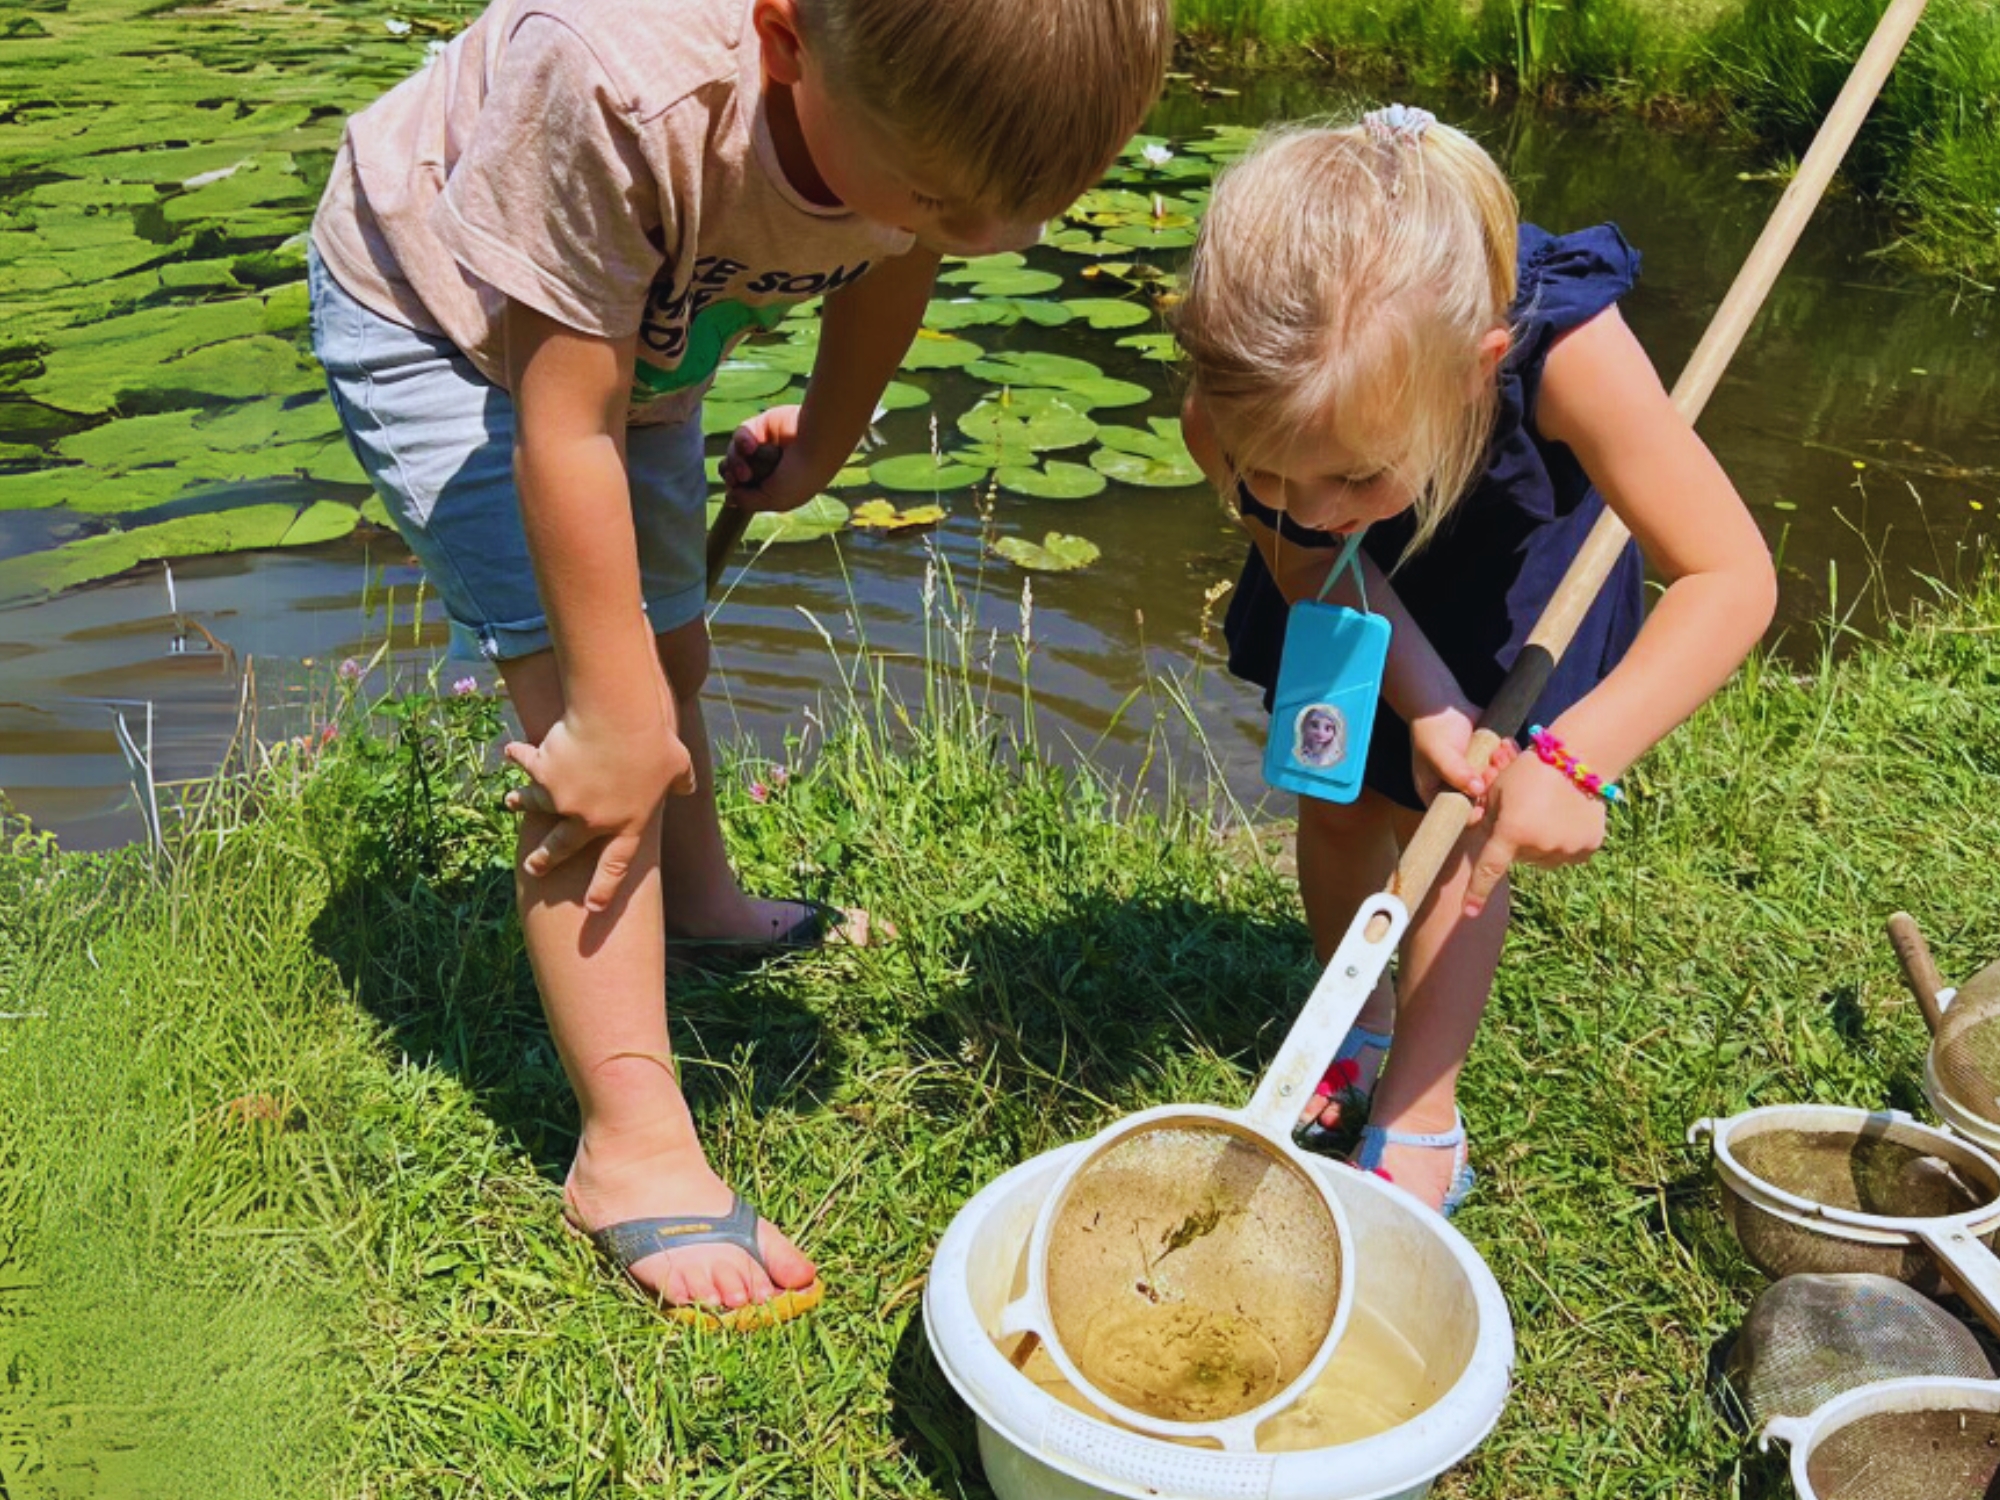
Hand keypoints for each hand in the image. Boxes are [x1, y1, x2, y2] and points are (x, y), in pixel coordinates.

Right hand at [501, 681, 695, 911]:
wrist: (618, 718)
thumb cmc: (654, 740)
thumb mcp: (679, 764)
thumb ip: (682, 781)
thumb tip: (688, 787)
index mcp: (628, 823)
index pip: (616, 865)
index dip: (604, 888)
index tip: (592, 907)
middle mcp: (590, 820)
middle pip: (563, 847)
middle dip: (545, 859)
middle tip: (533, 867)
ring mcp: (563, 800)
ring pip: (537, 807)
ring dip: (522, 803)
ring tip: (511, 802)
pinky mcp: (544, 773)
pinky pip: (528, 766)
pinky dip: (519, 756)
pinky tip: (510, 752)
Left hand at [719, 405, 833, 512]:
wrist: (816, 444)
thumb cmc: (801, 477)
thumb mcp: (774, 500)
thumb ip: (748, 502)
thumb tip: (729, 499)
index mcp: (773, 487)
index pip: (742, 490)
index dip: (735, 491)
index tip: (736, 493)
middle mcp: (766, 468)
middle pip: (732, 471)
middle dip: (731, 476)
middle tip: (742, 477)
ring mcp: (763, 446)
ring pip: (733, 454)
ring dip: (736, 461)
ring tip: (746, 468)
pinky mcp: (760, 426)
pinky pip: (740, 435)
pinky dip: (742, 441)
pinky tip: (752, 446)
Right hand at [1408, 702, 1517, 811]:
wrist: (1443, 704)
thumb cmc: (1433, 730)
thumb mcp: (1439, 753)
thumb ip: (1456, 773)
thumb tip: (1477, 790)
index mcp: (1437, 794)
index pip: (1457, 814)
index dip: (1473, 811)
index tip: (1485, 798)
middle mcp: (1456, 788)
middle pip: (1480, 801)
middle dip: (1491, 786)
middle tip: (1492, 768)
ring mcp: (1473, 775)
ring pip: (1494, 784)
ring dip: (1501, 769)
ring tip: (1498, 752)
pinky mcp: (1486, 762)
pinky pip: (1501, 767)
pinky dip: (1507, 757)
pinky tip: (1504, 744)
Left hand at [1460, 749, 1606, 918]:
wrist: (1580, 758)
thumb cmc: (1531, 770)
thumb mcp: (1497, 789)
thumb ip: (1486, 817)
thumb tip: (1480, 835)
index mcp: (1512, 832)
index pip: (1489, 869)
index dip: (1477, 892)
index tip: (1470, 913)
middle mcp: (1539, 846)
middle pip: (1518, 858)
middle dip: (1515, 841)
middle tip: (1524, 812)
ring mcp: (1566, 849)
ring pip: (1542, 859)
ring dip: (1539, 844)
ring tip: (1546, 813)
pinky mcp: (1587, 847)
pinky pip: (1565, 855)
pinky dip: (1562, 842)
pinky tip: (1565, 819)